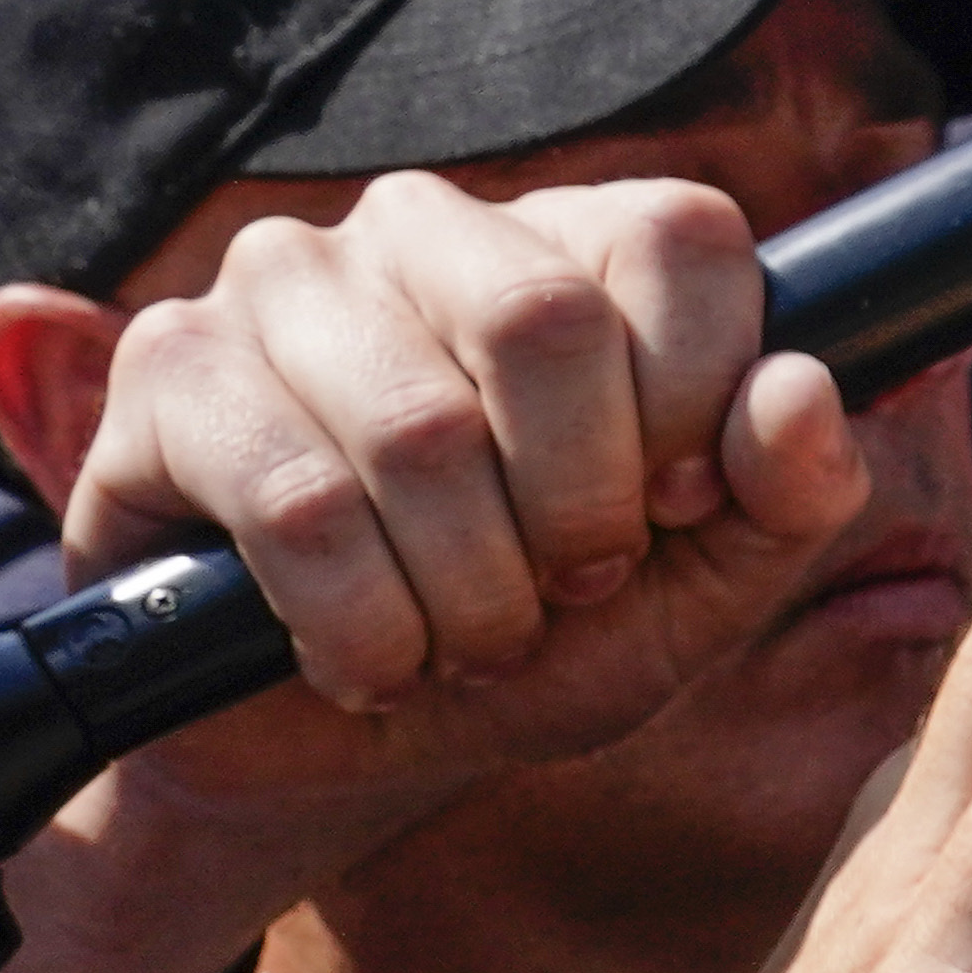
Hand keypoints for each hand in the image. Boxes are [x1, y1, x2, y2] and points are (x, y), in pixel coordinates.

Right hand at [37, 172, 868, 807]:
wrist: (357, 743)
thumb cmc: (544, 638)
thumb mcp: (704, 592)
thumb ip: (789, 495)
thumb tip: (803, 390)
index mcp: (576, 247)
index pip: (682, 236)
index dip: (697, 405)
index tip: (673, 513)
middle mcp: (428, 229)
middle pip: (548, 321)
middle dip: (578, 512)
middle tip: (561, 592)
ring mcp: (284, 284)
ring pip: (419, 431)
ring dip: (470, 593)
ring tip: (463, 638)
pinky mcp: (169, 371)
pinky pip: (298, 506)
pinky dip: (364, 628)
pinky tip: (367, 660)